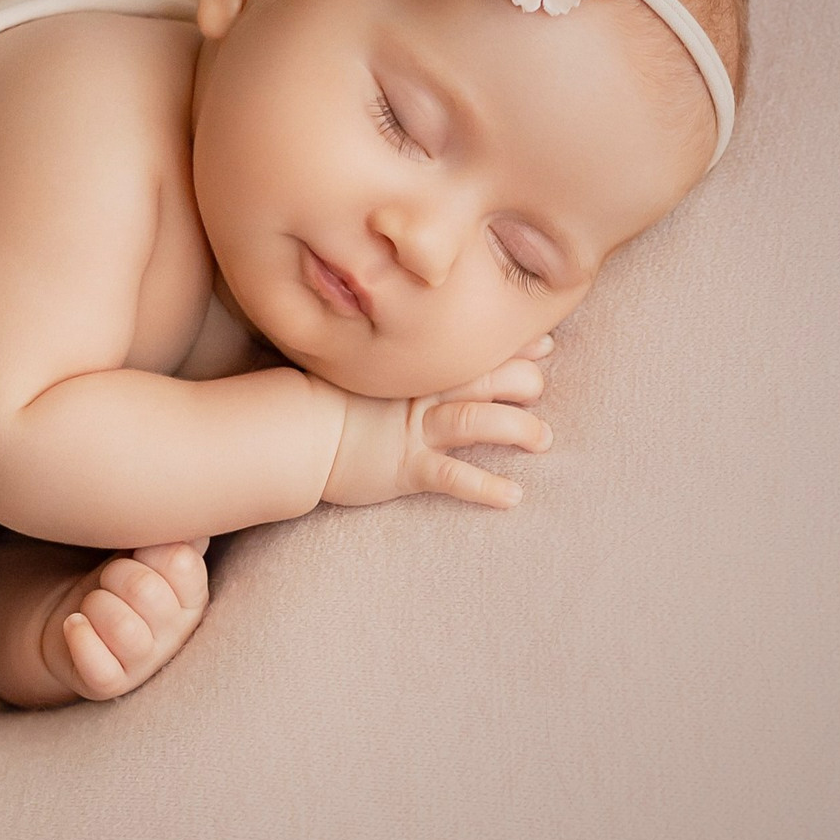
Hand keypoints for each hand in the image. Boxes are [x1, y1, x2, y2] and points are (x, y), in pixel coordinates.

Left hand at [43, 538, 212, 701]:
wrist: (73, 618)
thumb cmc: (116, 581)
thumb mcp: (145, 552)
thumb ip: (172, 537)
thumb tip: (195, 529)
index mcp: (192, 597)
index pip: (180, 561)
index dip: (148, 550)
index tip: (137, 555)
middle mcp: (176, 634)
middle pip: (144, 589)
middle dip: (115, 575)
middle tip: (109, 581)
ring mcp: (145, 663)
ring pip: (120, 625)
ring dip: (95, 604)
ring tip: (93, 605)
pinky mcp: (110, 683)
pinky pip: (97, 663)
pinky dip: (79, 635)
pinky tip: (74, 623)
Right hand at [318, 335, 554, 510]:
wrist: (293, 432)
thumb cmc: (324, 403)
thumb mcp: (363, 372)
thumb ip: (393, 360)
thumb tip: (410, 350)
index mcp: (418, 372)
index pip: (476, 353)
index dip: (515, 347)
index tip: (545, 342)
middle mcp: (423, 397)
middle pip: (487, 379)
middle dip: (523, 381)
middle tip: (539, 388)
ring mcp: (416, 432)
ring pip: (478, 420)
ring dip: (517, 428)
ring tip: (543, 440)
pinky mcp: (407, 468)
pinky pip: (453, 477)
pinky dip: (486, 488)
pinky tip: (513, 497)